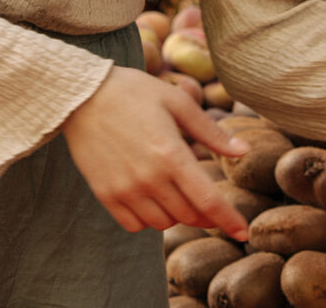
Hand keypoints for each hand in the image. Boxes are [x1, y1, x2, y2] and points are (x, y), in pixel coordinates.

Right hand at [61, 66, 251, 237]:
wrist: (81, 95)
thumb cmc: (134, 92)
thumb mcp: (177, 102)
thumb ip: (211, 132)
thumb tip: (244, 151)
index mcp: (171, 155)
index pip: (208, 201)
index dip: (229, 220)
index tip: (243, 233)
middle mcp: (148, 179)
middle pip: (188, 215)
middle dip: (205, 214)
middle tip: (208, 201)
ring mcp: (124, 190)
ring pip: (162, 223)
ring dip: (177, 215)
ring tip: (177, 192)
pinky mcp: (105, 194)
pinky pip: (134, 225)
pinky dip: (148, 220)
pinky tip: (152, 199)